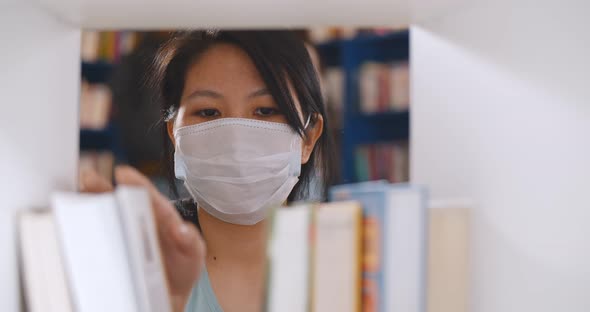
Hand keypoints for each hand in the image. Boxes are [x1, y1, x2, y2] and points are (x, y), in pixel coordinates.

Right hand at [80, 166, 205, 311]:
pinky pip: (96, 239)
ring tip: (74, 196)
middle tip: (87, 179)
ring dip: (89, 204)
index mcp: (160, 217)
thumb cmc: (181, 269)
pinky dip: (82, 230)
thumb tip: (182, 229)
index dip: (136, 183)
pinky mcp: (112, 252)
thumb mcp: (193, 255)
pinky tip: (71, 225)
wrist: (168, 295)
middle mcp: (139, 222)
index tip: (123, 173)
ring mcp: (124, 236)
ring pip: (104, 214)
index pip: (148, 196)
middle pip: (118, 199)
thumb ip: (191, 241)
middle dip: (101, 187)